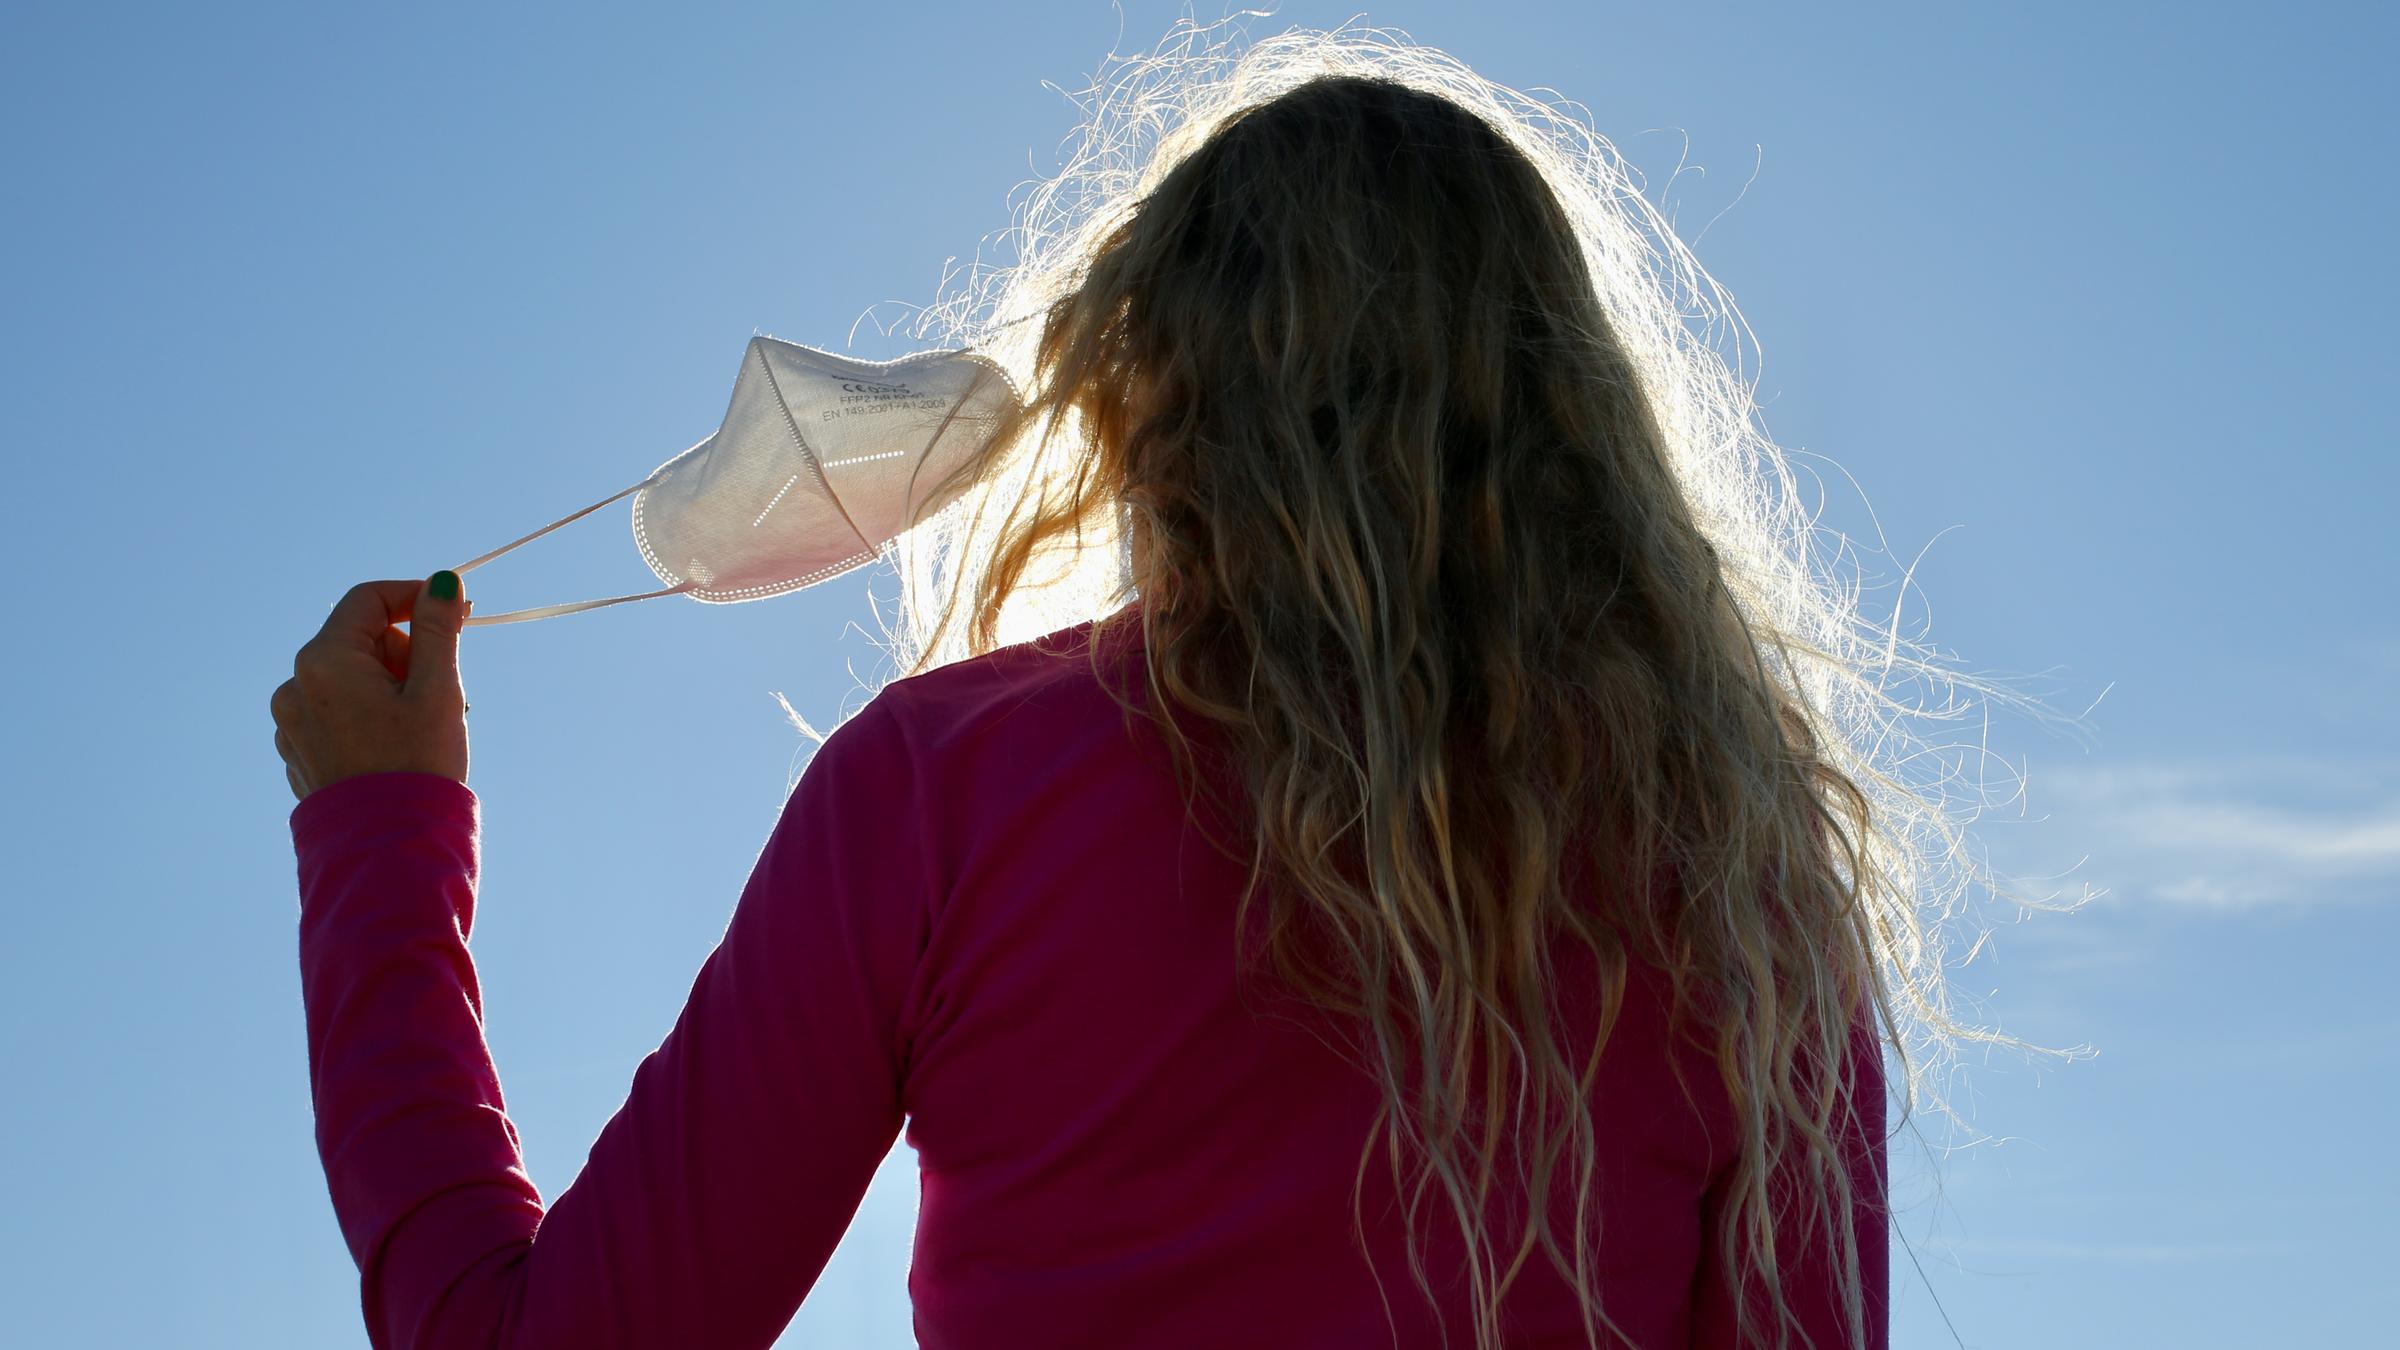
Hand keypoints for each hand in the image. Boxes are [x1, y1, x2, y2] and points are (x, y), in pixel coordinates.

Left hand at [272, 572, 472, 801]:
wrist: (388, 848)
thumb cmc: (418, 766)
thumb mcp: (437, 689)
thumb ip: (437, 629)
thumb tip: (442, 581)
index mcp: (325, 661)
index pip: (368, 599)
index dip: (414, 597)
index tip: (455, 612)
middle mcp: (295, 686)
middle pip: (359, 639)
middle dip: (405, 653)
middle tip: (444, 689)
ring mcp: (290, 722)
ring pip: (349, 677)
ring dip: (389, 686)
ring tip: (422, 725)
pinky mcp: (297, 751)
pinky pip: (336, 712)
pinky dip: (367, 714)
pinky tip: (394, 747)